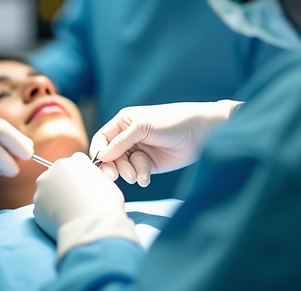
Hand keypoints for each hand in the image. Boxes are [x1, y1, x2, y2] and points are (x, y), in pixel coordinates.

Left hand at [34, 153, 137, 258]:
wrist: (91, 227)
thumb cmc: (104, 204)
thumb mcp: (105, 181)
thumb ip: (93, 175)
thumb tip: (88, 180)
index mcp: (71, 162)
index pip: (75, 163)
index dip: (81, 174)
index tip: (85, 185)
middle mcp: (52, 171)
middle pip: (58, 175)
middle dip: (65, 185)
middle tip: (77, 200)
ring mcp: (42, 189)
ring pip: (48, 191)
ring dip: (56, 199)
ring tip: (70, 211)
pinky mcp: (36, 207)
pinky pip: (44, 208)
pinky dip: (51, 213)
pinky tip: (63, 220)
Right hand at [91, 101, 239, 186]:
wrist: (201, 133)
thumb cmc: (173, 121)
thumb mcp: (142, 127)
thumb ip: (121, 141)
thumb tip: (101, 155)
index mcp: (124, 122)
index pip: (102, 138)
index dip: (98, 151)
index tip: (100, 163)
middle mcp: (128, 137)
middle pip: (110, 155)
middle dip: (112, 166)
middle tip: (114, 176)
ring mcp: (139, 151)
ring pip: (123, 166)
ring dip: (128, 172)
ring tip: (138, 176)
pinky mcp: (149, 164)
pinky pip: (137, 172)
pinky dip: (140, 176)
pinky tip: (146, 178)